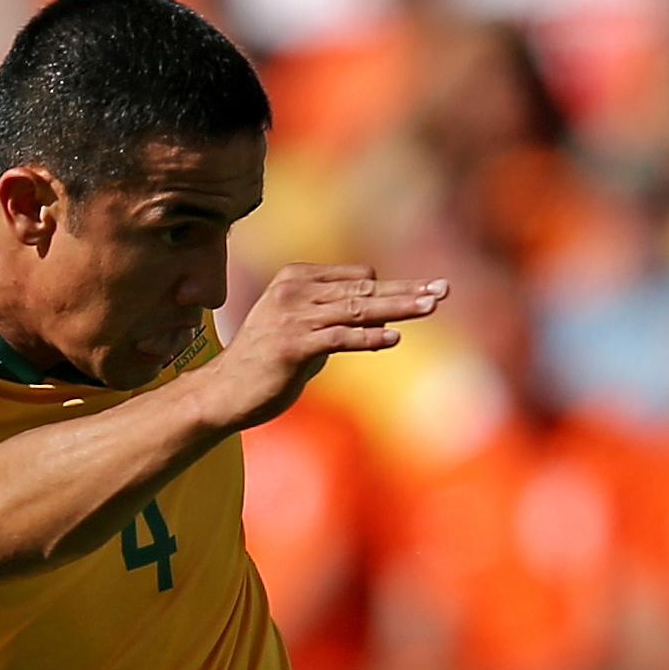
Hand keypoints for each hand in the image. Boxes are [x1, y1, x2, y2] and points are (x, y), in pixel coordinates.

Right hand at [190, 264, 448, 434]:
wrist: (224, 393)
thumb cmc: (266, 365)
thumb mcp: (305, 333)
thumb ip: (339, 321)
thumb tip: (384, 320)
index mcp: (297, 278)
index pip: (358, 276)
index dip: (391, 289)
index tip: (424, 294)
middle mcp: (295, 290)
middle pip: (364, 287)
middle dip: (407, 290)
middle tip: (444, 289)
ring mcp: (292, 316)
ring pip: (358, 308)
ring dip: (398, 307)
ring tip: (431, 306)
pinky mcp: (292, 344)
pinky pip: (339, 337)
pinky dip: (368, 338)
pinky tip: (393, 340)